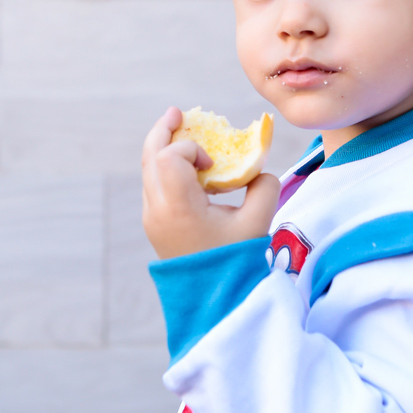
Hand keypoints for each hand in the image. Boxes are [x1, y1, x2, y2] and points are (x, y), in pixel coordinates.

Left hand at [141, 106, 280, 258]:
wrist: (213, 299)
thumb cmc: (236, 261)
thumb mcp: (257, 223)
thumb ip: (264, 188)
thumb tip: (259, 170)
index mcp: (178, 208)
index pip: (169, 157)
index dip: (189, 148)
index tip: (213, 164)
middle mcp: (157, 210)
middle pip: (150, 157)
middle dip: (164, 131)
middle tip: (178, 112)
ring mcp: (152, 218)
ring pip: (148, 170)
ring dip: (164, 147)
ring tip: (180, 129)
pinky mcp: (155, 224)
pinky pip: (154, 184)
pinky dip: (166, 167)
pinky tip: (185, 164)